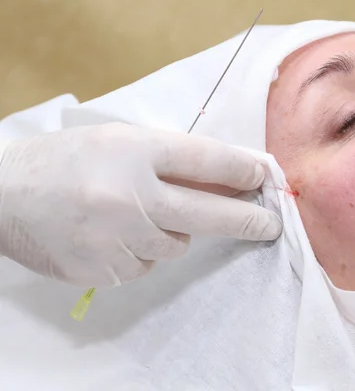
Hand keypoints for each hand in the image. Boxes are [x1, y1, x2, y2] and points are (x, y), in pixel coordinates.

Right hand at [0, 122, 281, 286]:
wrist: (4, 196)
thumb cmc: (67, 161)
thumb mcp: (119, 142)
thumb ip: (170, 159)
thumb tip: (226, 180)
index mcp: (134, 151)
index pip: (205, 160)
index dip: (242, 170)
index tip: (263, 178)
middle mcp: (130, 195)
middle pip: (207, 213)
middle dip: (246, 220)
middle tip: (271, 226)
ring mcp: (117, 236)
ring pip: (175, 246)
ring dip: (170, 233)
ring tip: (134, 215)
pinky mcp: (105, 269)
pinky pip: (145, 265)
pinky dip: (141, 252)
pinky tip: (113, 235)